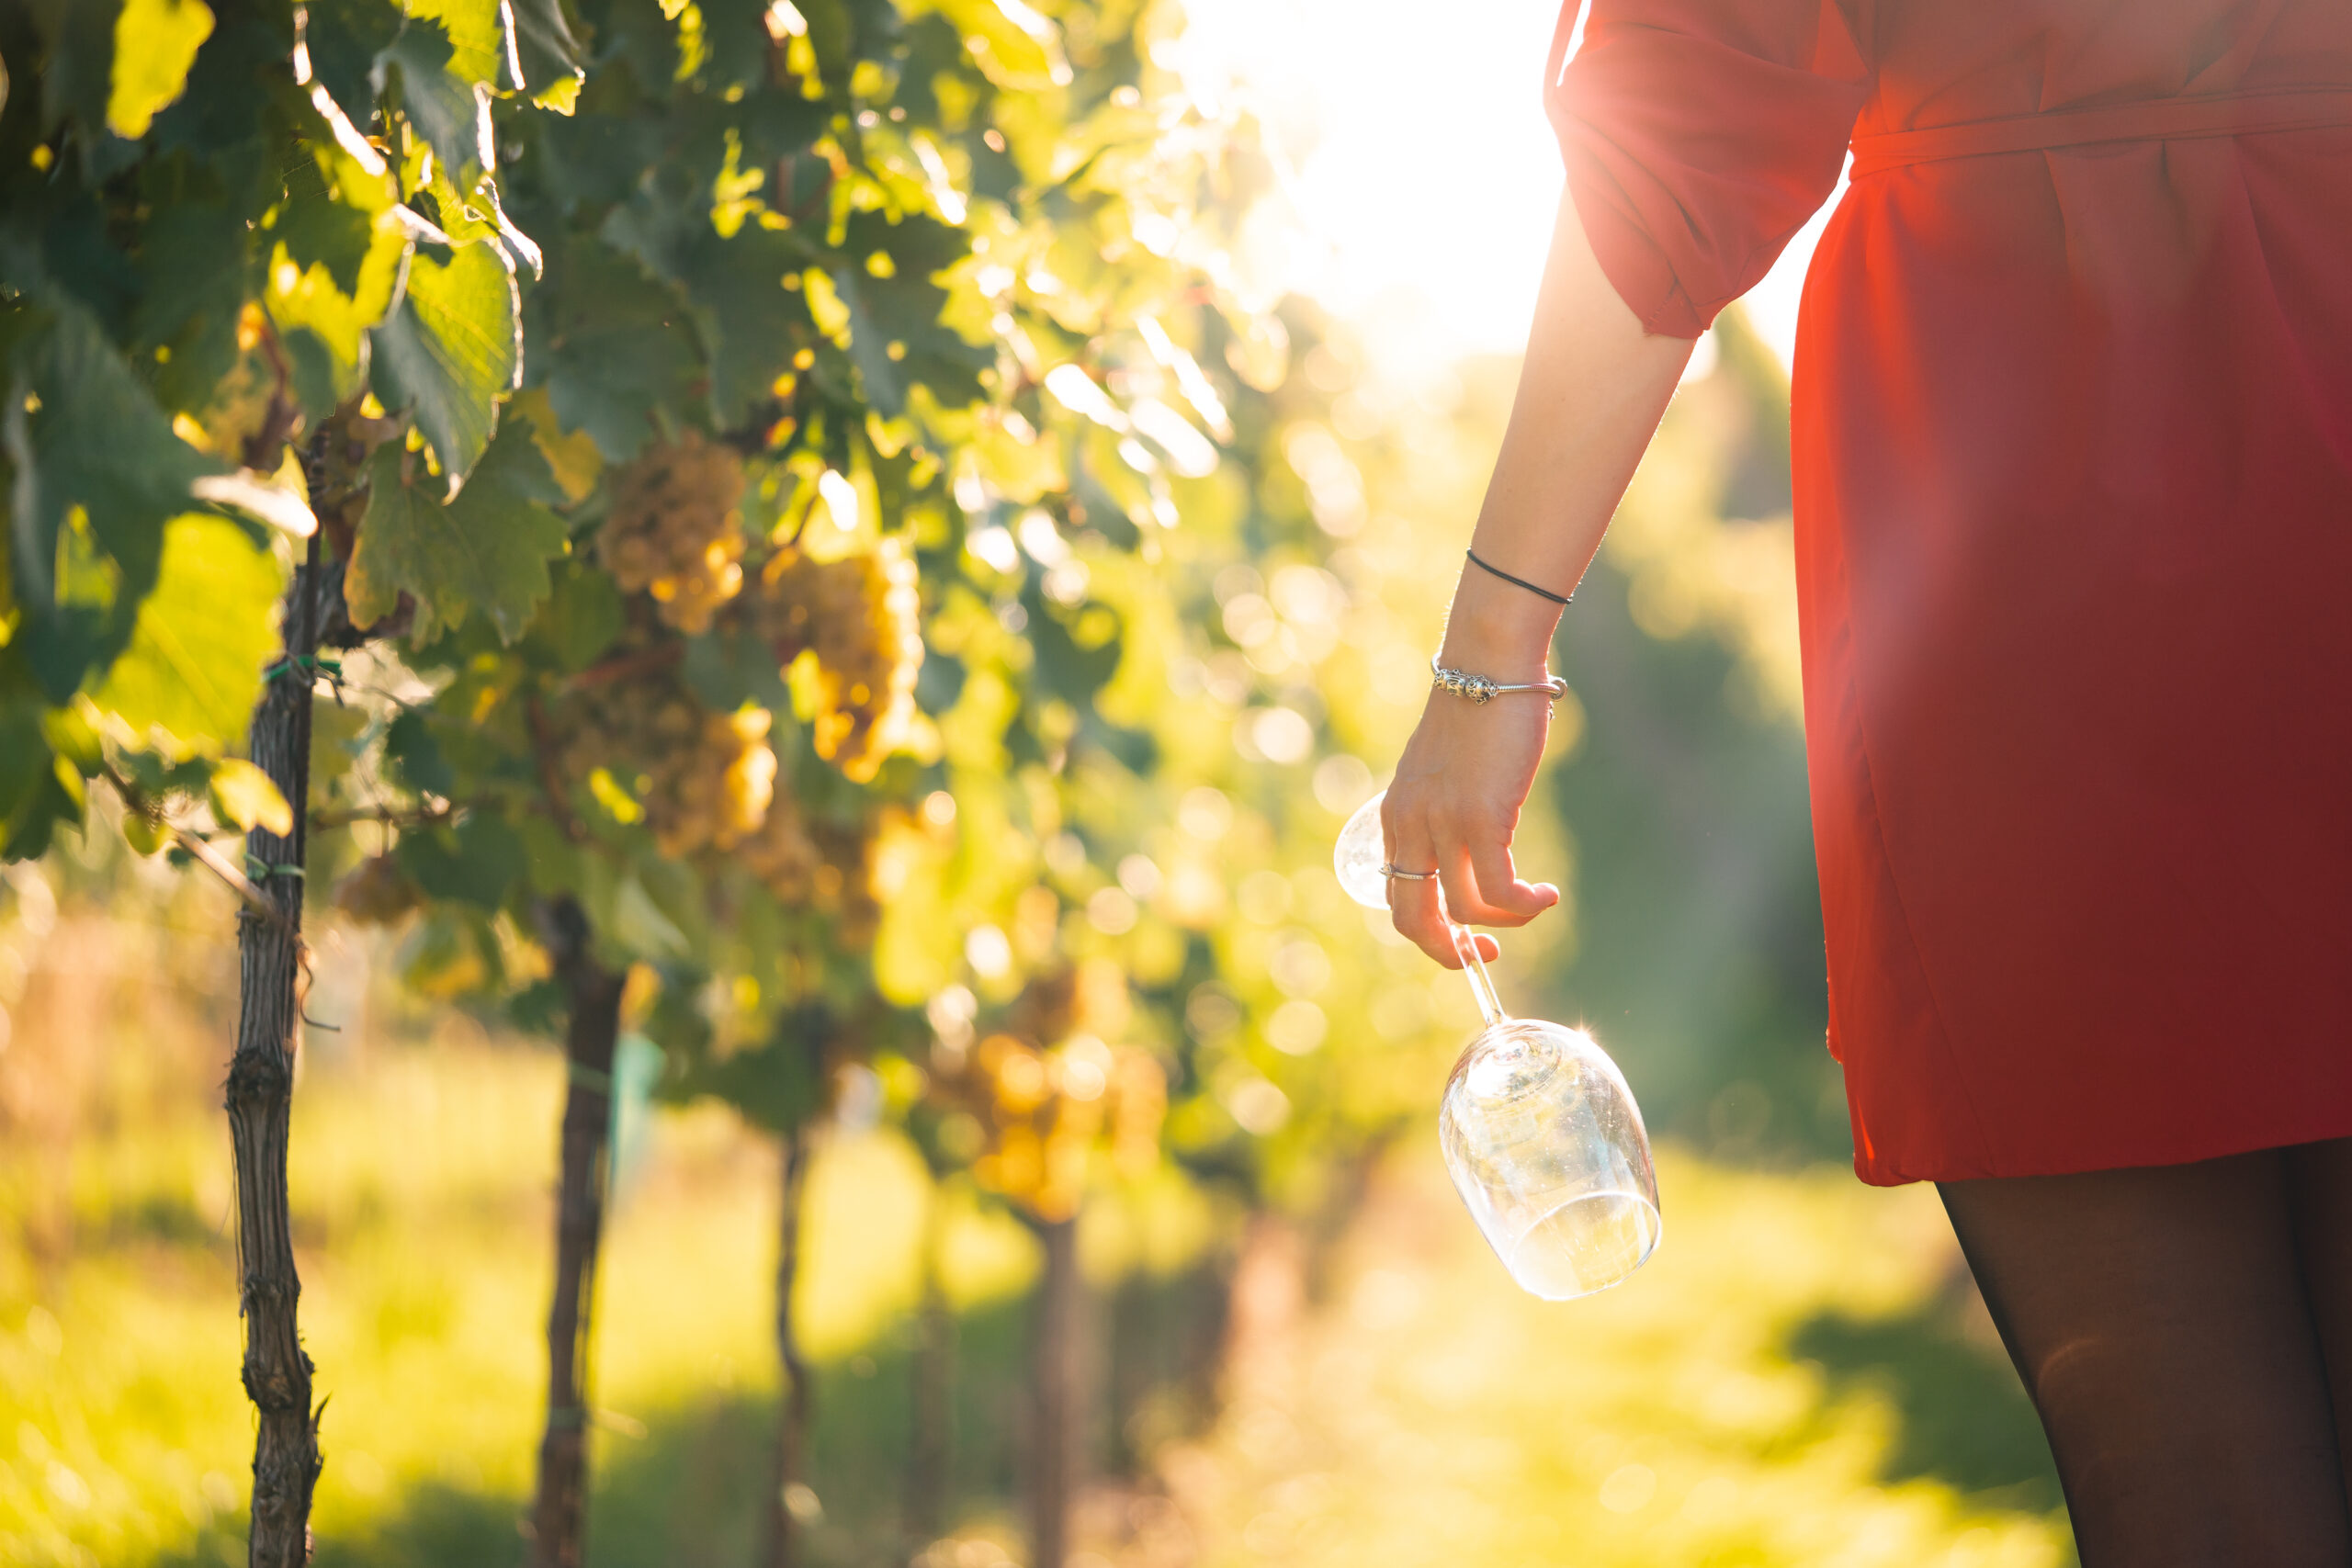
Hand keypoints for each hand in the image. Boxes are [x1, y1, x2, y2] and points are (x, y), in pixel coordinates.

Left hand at [1382, 668, 1560, 969]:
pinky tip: (1545, 896)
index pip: (1398, 897)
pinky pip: (1497, 889)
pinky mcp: (1479, 817)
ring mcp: (1441, 823)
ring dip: (1505, 921)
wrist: (1490, 667)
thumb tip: (1469, 851)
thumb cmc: (1478, 714)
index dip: (1430, 931)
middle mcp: (1409, 825)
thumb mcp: (1445, 771)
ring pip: (1463, 909)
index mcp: (1396, 817)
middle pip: (1412, 919)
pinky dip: (1523, 905)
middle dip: (1448, 949)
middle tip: (1487, 954)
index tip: (1468, 936)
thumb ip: (1444, 811)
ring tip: (1535, 904)